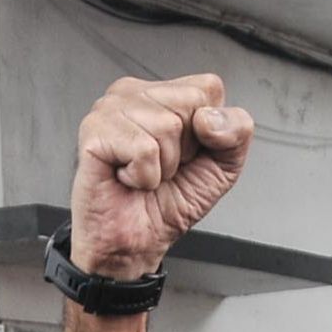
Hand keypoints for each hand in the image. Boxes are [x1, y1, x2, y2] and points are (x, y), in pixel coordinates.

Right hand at [70, 72, 253, 278]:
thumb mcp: (222, 168)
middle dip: (185, 150)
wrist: (134, 243)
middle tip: (162, 168)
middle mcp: (135, 93)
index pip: (208, 88)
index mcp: (164, 94)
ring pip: (166, 126)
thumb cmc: (167, 204)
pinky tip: (128, 179)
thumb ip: (237, 132)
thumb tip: (209, 118)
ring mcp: (110, 108)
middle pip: (189, 103)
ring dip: (163, 167)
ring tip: (144, 175)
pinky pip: (143, 149)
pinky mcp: (94, 132)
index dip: (209, 132)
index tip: (186, 157)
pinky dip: (144, 177)